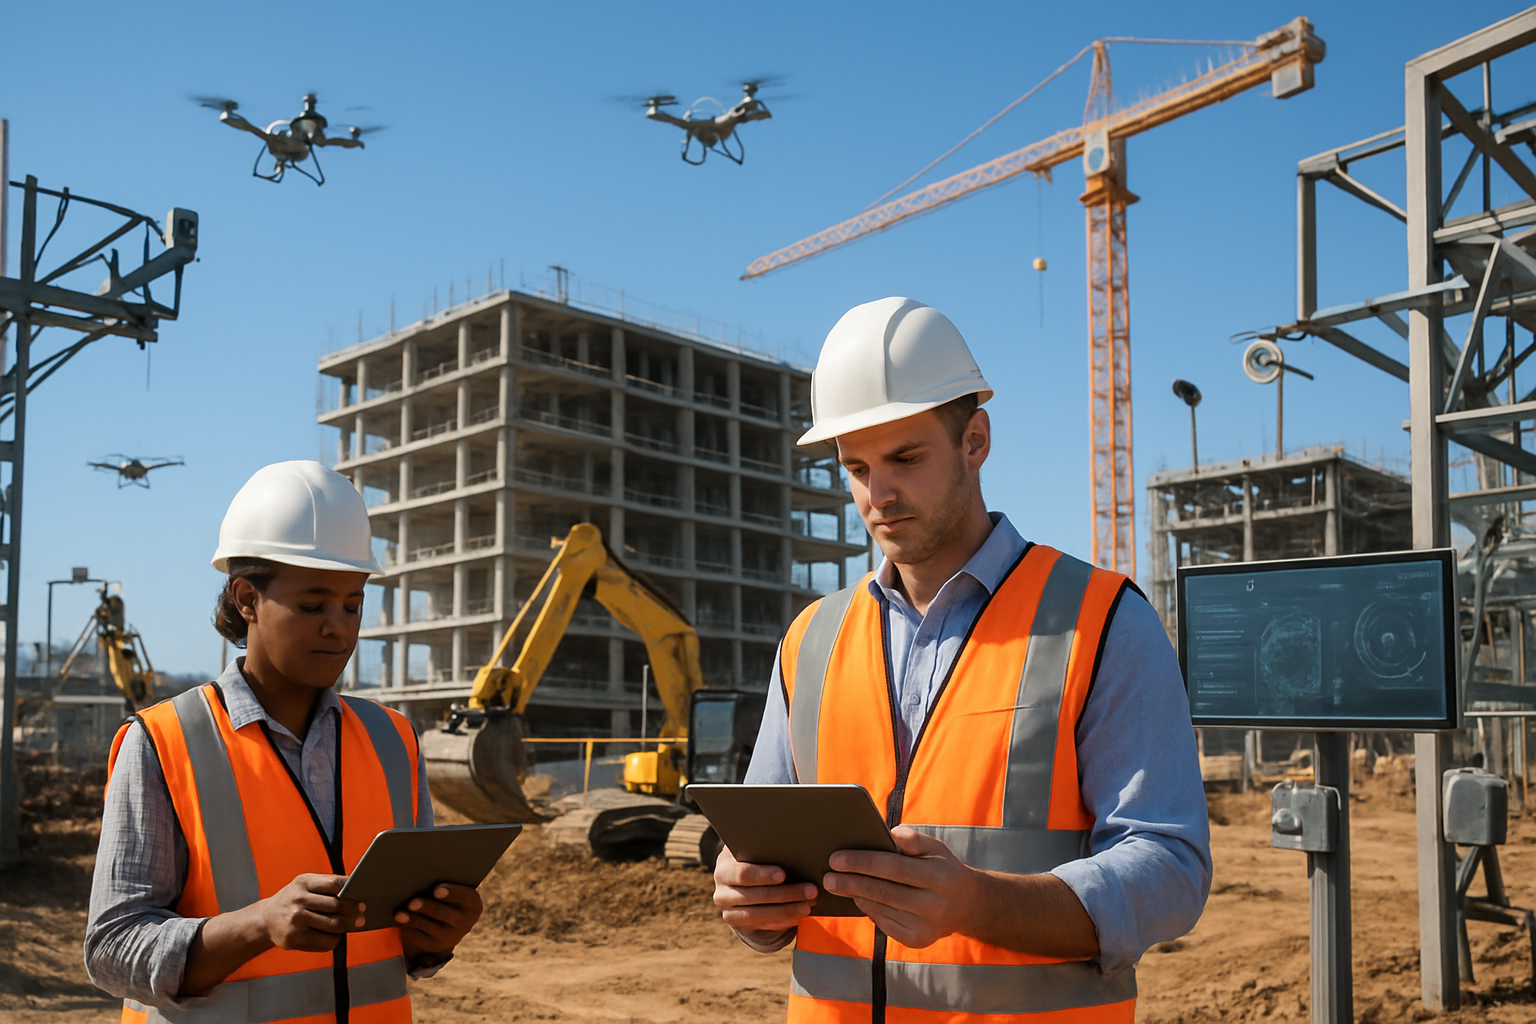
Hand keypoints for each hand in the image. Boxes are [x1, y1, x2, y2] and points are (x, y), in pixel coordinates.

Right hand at [257, 873, 365, 952]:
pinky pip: (324, 941)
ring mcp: (296, 920)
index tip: (362, 893)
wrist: (265, 920)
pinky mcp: (295, 938)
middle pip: (335, 905)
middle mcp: (299, 900)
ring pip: (332, 925)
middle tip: (363, 913)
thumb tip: (355, 892)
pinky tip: (337, 936)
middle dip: (353, 910)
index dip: (351, 889)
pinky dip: (335, 939)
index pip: (334, 883)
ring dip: (347, 925)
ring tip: (355, 924)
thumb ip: (326, 886)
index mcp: (304, 882)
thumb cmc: (292, 900)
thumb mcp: (304, 886)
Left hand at [395, 882, 482, 955]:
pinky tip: (400, 921)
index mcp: (473, 904)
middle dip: (427, 908)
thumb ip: (448, 882)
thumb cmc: (451, 896)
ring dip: (414, 920)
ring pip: (430, 928)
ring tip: (400, 914)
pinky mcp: (434, 945)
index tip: (436, 890)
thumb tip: (426, 872)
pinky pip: (420, 938)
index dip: (451, 893)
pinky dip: (408, 929)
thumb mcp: (456, 889)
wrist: (452, 922)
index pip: (464, 897)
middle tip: (412, 902)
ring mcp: (450, 936)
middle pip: (444, 914)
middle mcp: (464, 922)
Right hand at [713, 844, 816, 941]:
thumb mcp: (757, 853)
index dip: (763, 875)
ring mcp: (726, 907)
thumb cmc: (757, 859)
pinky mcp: (734, 921)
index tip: (783, 874)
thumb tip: (798, 853)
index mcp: (725, 864)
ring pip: (758, 913)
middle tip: (811, 890)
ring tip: (808, 906)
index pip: (743, 872)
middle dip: (786, 893)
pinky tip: (797, 917)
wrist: (740, 880)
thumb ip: (769, 853)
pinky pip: (760, 924)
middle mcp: (721, 887)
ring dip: (787, 910)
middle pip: (755, 894)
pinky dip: (781, 922)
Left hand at [823, 826, 978, 947]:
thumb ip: (910, 838)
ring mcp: (925, 927)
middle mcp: (933, 906)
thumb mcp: (934, 847)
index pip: (892, 868)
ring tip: (837, 884)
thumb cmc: (943, 868)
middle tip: (826, 877)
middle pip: (882, 892)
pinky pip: (883, 923)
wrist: (967, 905)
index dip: (861, 863)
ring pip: (880, 909)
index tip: (836, 859)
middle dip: (850, 883)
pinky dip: (868, 909)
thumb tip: (882, 835)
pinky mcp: (916, 940)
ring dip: (855, 896)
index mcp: (939, 878)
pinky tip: (858, 897)